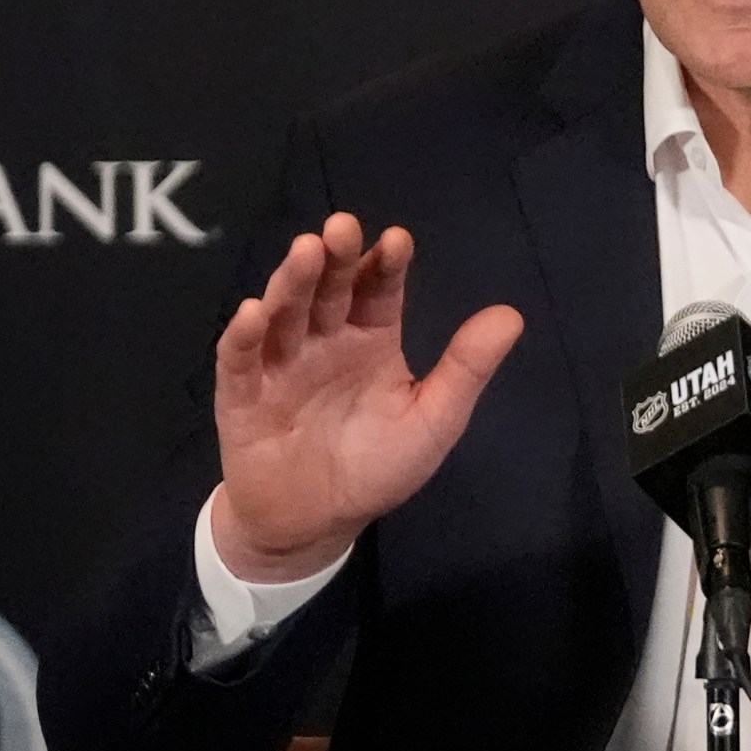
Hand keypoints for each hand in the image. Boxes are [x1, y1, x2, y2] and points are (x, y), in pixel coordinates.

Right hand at [210, 212, 523, 580]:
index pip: (379, 290)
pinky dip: (242, 336)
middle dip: (336, 258)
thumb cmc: (376, 467)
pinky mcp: (241, 395)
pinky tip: (253, 313)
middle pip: (329, 289)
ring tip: (306, 252)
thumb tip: (512, 315)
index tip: (398, 240)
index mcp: (371, 339)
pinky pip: (238, 360)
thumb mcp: (432, 421)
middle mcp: (324, 340)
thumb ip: (465, 370)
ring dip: (293, 281)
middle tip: (342, 226)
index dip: (386, 264)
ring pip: (285, 313)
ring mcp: (280, 363)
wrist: (315, 524)